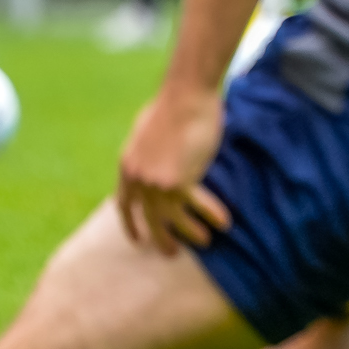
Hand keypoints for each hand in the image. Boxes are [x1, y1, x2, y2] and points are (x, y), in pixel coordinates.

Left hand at [114, 80, 233, 251]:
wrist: (185, 97)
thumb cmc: (172, 105)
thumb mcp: (147, 132)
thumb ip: (147, 152)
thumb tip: (155, 158)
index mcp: (127, 166)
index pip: (124, 203)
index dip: (131, 223)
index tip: (138, 238)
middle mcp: (138, 179)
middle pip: (147, 218)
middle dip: (158, 237)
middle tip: (170, 251)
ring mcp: (157, 183)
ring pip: (172, 218)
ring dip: (188, 233)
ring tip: (203, 242)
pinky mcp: (179, 181)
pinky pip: (197, 205)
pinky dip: (210, 214)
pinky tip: (223, 222)